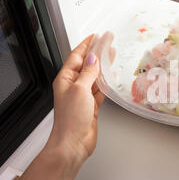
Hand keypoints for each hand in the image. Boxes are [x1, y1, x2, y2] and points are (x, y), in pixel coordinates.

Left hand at [47, 34, 105, 162]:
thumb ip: (88, 73)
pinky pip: (100, 89)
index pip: (77, 56)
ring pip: (95, 76)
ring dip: (104, 66)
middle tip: (108, 41)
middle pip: (87, 64)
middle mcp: (73, 85)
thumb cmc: (71, 119)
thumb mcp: (80, 90)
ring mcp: (82, 96)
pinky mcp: (91, 106)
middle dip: (97, 52)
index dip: (87, 44)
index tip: (96, 35)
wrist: (73, 143)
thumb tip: (93, 58)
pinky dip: (106, 82)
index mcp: (65, 78)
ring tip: (113, 54)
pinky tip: (112, 76)